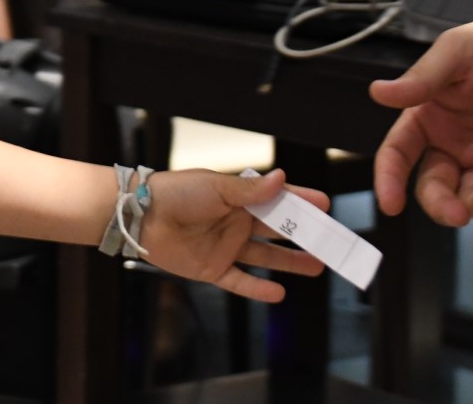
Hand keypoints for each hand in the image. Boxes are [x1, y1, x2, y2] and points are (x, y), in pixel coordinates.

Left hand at [139, 168, 327, 301]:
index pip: (276, 200)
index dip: (301, 202)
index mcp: (236, 199)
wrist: (139, 216)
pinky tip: (279, 293)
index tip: (326, 204)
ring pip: (265, 258)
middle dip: (304, 236)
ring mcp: (225, 247)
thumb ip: (250, 190)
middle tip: (332, 242)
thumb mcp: (216, 187)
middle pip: (276, 232)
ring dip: (290, 262)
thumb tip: (283, 179)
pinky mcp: (211, 269)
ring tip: (318, 266)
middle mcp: (234, 223)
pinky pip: (239, 282)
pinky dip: (258, 289)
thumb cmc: (175, 193)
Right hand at [370, 7, 472, 225]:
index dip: (389, 179)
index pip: (398, 153)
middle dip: (442, 205)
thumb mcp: (454, 53)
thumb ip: (420, 79)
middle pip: (434, 185)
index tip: (391, 204)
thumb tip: (378, 93)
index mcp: (427, 116)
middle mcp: (452, 140)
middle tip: (456, 214)